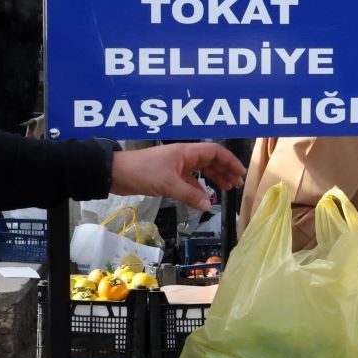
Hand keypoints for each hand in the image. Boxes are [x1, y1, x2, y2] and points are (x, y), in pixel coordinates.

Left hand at [109, 143, 245, 212]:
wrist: (117, 174)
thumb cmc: (142, 172)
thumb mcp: (168, 184)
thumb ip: (190, 195)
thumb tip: (209, 206)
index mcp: (186, 152)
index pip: (215, 152)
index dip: (229, 161)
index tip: (240, 173)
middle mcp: (184, 157)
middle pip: (210, 161)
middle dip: (224, 171)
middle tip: (236, 185)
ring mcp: (176, 167)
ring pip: (200, 172)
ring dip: (213, 179)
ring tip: (225, 190)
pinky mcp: (168, 177)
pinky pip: (189, 181)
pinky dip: (198, 189)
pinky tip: (204, 198)